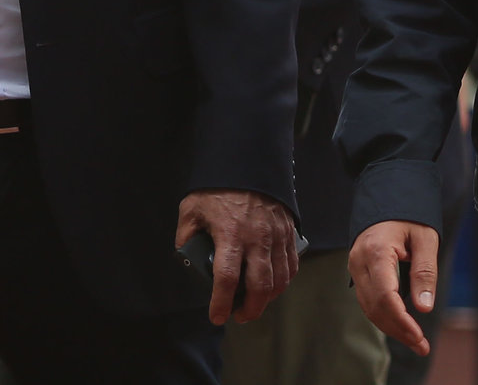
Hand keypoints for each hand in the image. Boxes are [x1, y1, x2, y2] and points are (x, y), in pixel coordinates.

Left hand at [175, 189, 298, 324]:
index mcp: (230, 234)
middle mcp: (257, 238)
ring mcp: (276, 236)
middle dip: (250, 309)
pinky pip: (291, 265)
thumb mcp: (192, 207)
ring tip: (254, 303)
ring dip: (267, 299)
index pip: (227, 278)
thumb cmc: (218, 186)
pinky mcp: (288, 232)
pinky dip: (283, 281)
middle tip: (239, 315)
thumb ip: (187, 234)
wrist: (248, 162)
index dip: (221, 302)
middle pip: (260, 287)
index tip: (217, 316)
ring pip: (279, 280)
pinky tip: (272, 285)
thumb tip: (186, 255)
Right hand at [348, 219, 439, 354]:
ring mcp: (354, 266)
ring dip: (391, 327)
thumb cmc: (409, 215)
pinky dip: (384, 316)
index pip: (385, 296)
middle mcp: (359, 260)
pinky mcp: (357, 271)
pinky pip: (367, 300)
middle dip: (398, 330)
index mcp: (376, 250)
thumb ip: (425, 272)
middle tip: (422, 346)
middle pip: (375, 307)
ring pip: (369, 307)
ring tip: (416, 341)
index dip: (402, 321)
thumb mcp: (425, 238)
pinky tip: (401, 324)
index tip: (419, 337)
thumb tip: (424, 308)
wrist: (388, 195)